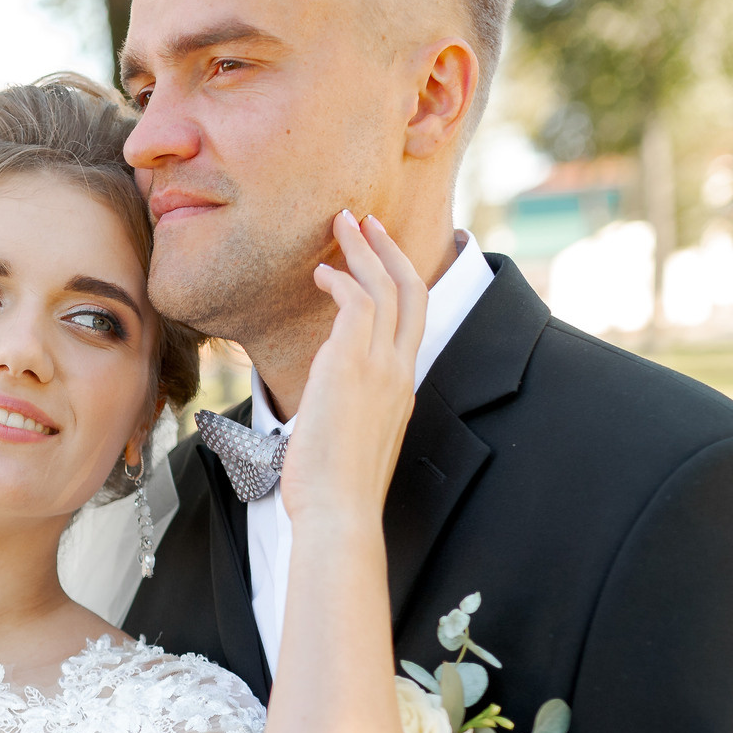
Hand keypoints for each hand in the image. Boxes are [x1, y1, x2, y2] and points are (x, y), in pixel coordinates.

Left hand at [280, 210, 424, 528]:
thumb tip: (325, 407)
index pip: (413, 320)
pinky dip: (340, 279)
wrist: (339, 512)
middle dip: (389, 249)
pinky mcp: (351, 366)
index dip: (398, 282)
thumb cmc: (334, 490)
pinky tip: (320, 273)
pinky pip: (356, 303)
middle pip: (411, 290)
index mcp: (403, 388)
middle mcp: (400, 371)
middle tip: (365, 219)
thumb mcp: (349, 442)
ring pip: (384, 287)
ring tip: (341, 223)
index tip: (377, 259)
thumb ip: (346, 413)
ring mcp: (380, 366)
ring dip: (362, 249)